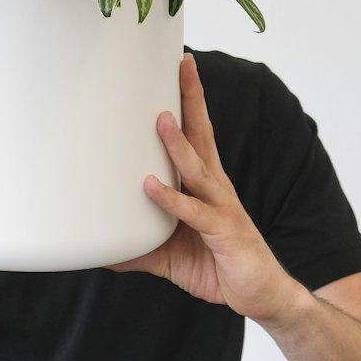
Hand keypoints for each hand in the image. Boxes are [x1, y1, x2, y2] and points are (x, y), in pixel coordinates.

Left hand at [104, 52, 298, 325]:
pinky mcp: (223, 232)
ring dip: (178, 143)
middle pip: (203, 133)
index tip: (176, 68)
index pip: (196, 132)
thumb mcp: (168, 252)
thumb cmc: (217, 264)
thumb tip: (100, 248)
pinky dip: (171, 200)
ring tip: (160, 119)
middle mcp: (215, 186)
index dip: (187, 101)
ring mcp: (221, 207)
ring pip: (197, 167)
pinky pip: (193, 212)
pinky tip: (150, 187)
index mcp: (205, 182)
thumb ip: (136, 245)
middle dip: (192, 98)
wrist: (260, 296)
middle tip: (182, 64)